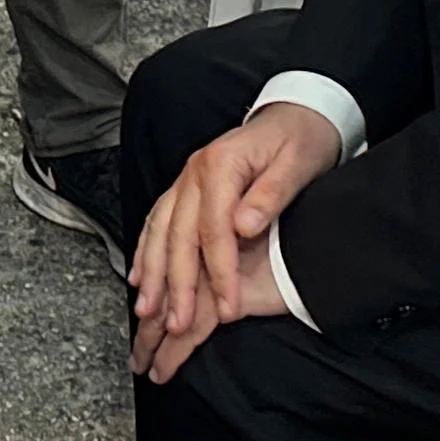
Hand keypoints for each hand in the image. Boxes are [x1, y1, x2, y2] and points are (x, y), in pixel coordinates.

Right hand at [128, 103, 341, 375]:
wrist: (294, 115)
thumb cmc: (300, 141)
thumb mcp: (298, 164)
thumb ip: (271, 195)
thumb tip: (244, 226)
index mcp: (221, 166)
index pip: (214, 230)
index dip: (220, 272)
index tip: (227, 308)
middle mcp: (195, 173)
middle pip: (180, 237)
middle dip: (177, 285)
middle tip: (177, 325)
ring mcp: (185, 181)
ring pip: (159, 232)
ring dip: (152, 275)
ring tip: (146, 311)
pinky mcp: (184, 190)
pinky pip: (156, 223)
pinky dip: (145, 253)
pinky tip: (139, 277)